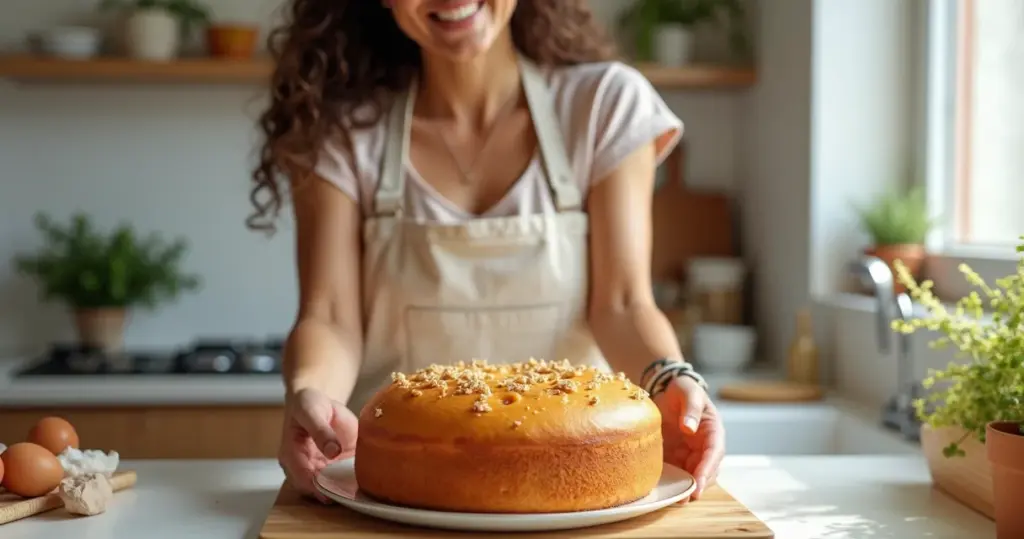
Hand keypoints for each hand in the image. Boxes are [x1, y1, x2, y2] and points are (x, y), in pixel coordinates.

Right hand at [278, 387, 358, 502]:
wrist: (316, 402)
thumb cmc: (308, 404)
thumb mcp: (311, 411)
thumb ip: (321, 430)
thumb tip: (333, 451)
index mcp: (290, 454)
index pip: (301, 478)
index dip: (317, 488)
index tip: (334, 492)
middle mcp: (302, 467)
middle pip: (314, 489)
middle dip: (332, 493)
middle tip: (351, 493)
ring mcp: (317, 469)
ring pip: (328, 488)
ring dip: (342, 490)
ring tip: (358, 490)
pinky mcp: (332, 467)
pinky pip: (340, 480)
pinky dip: (350, 483)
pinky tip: (362, 481)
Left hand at [653, 376, 724, 500]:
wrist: (665, 390)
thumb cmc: (682, 389)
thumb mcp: (688, 392)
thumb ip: (690, 408)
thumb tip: (689, 428)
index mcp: (712, 430)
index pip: (714, 452)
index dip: (708, 468)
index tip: (699, 481)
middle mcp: (704, 446)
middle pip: (707, 470)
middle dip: (699, 485)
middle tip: (686, 498)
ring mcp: (691, 454)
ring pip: (693, 476)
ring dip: (687, 489)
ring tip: (675, 500)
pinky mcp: (676, 458)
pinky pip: (676, 473)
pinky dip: (672, 483)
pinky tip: (662, 491)